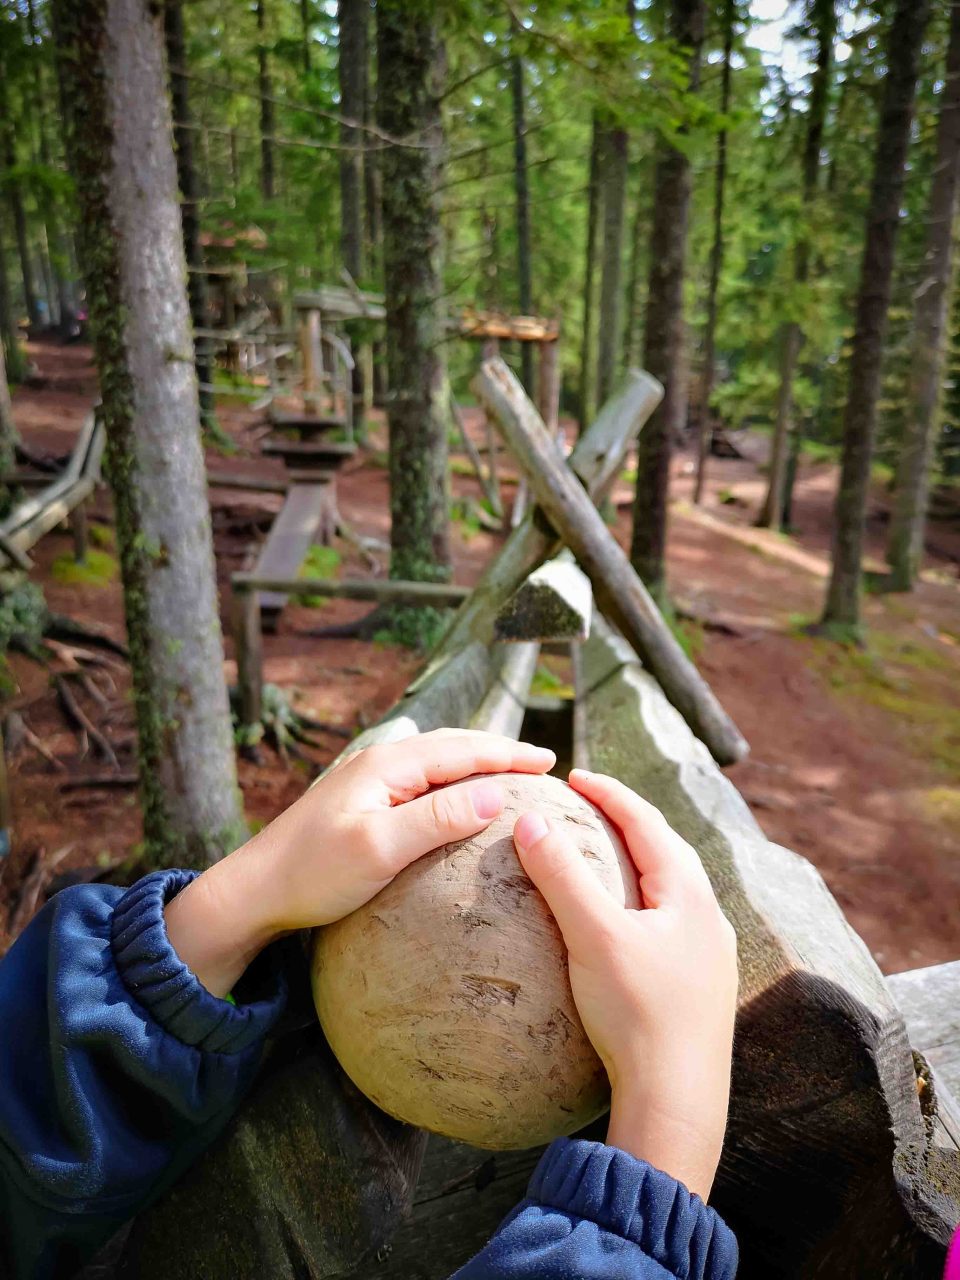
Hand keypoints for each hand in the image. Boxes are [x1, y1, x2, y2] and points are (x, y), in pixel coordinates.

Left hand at [165, 729, 554, 997]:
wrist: (253, 892)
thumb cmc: (312, 874)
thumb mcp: (380, 849)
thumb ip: (437, 818)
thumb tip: (496, 793)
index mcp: (387, 765)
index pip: (462, 749)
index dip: (508, 754)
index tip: (549, 762)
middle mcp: (379, 763)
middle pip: (451, 746)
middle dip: (497, 751)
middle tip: (540, 764)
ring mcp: (368, 781)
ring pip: (435, 761)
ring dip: (475, 763)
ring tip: (509, 775)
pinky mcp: (361, 803)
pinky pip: (420, 782)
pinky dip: (451, 782)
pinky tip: (457, 802)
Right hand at [513, 768, 736, 1201]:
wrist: (677, 1104)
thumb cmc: (638, 1016)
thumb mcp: (594, 937)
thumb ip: (562, 876)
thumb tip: (530, 819)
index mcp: (689, 894)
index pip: (647, 822)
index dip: (610, 793)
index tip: (574, 776)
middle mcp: (709, 918)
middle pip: (666, 851)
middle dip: (627, 822)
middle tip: (588, 807)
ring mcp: (709, 957)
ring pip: (671, 891)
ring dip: (638, 865)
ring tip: (602, 859)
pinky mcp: (699, 991)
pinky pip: (669, 927)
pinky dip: (640, 907)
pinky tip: (618, 930)